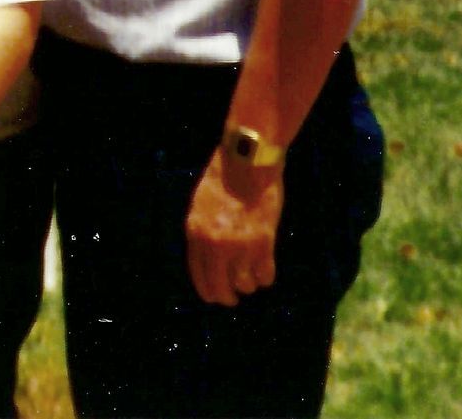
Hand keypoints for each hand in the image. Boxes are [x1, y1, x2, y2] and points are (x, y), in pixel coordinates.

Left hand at [186, 147, 282, 305]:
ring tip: (251, 278)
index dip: (208, 291)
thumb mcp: (200, 206)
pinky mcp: (264, 242)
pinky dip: (265, 277)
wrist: (246, 162)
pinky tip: (265, 271)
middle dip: (227, 297)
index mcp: (195, 233)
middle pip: (220, 288)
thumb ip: (202, 233)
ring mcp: (240, 245)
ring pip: (245, 284)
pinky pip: (265, 274)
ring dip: (248, 285)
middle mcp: (215, 244)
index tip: (216, 297)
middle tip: (234, 298)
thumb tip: (209, 260)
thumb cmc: (222, 179)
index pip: (198, 276)